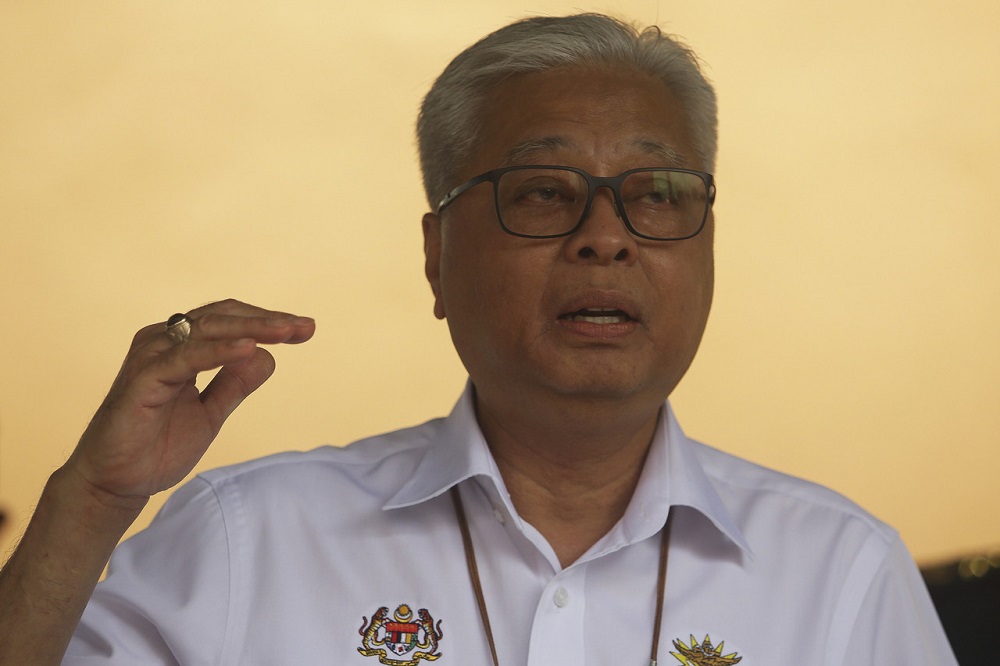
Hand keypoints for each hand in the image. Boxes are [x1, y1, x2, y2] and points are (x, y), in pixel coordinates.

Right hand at [64, 299, 314, 505]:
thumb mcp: (212, 413)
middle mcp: (163, 342)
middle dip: (268, 321)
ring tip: (286, 331)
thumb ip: (235, 384)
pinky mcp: (142, 379)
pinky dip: (218, 351)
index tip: (305, 329)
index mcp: (180, 347)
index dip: (268, 321)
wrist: (116, 484)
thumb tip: (268, 356)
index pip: (230, 321)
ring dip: (251, 328)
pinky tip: (249, 349)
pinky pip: (185, 358)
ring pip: (206, 330)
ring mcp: (150, 357)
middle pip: (223, 318)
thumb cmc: (157, 446)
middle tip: (305, 327)